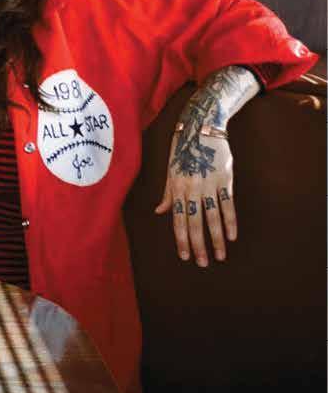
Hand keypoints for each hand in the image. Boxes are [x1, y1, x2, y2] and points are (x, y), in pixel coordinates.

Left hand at [154, 128, 236, 267]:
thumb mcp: (170, 170)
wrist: (201, 128)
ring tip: (219, 256)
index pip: (177, 220)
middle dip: (197, 245)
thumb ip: (167, 193)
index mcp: (176, 188)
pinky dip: (230, 221)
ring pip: (212, 217)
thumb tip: (159, 212)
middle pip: (194, 222)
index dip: (181, 239)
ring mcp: (208, 185)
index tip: (184, 256)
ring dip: (215, 239)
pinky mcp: (224, 180)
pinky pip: (227, 205)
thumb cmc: (183, 150)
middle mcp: (191, 189)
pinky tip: (231, 237)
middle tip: (201, 264)